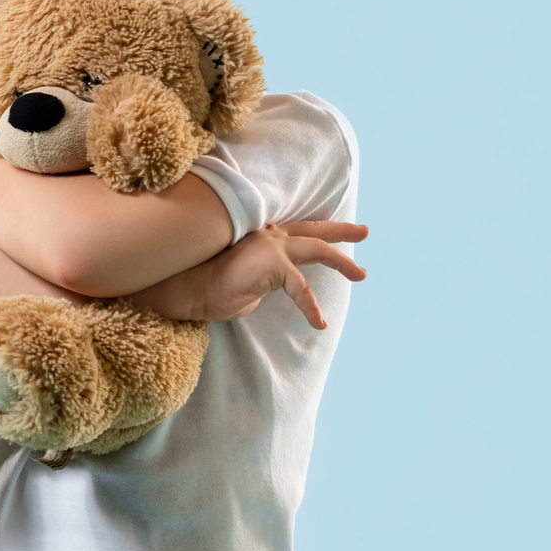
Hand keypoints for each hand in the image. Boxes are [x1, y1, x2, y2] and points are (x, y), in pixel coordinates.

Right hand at [171, 221, 367, 328]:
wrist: (186, 288)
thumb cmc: (208, 289)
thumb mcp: (244, 281)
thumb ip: (264, 279)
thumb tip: (271, 288)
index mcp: (258, 236)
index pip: (293, 229)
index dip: (316, 229)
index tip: (336, 228)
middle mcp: (266, 233)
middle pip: (311, 229)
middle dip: (341, 231)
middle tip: (364, 232)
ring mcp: (270, 244)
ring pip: (316, 249)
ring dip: (342, 261)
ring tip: (361, 275)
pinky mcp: (273, 263)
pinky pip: (301, 288)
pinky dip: (311, 307)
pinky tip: (319, 323)